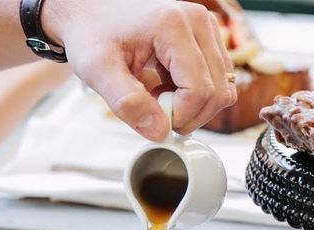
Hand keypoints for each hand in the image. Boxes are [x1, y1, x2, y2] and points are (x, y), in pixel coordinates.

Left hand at [42, 0, 236, 139]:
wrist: (91, 13)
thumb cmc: (92, 34)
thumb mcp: (97, 71)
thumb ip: (127, 103)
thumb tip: (158, 131)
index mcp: (173, 25)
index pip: (199, 90)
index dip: (179, 117)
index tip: (153, 120)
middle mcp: (198, 22)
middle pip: (218, 92)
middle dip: (188, 115)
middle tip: (154, 112)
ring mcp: (206, 28)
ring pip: (222, 89)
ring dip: (193, 106)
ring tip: (157, 97)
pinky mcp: (207, 38)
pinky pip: (216, 80)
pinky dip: (195, 95)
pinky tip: (166, 88)